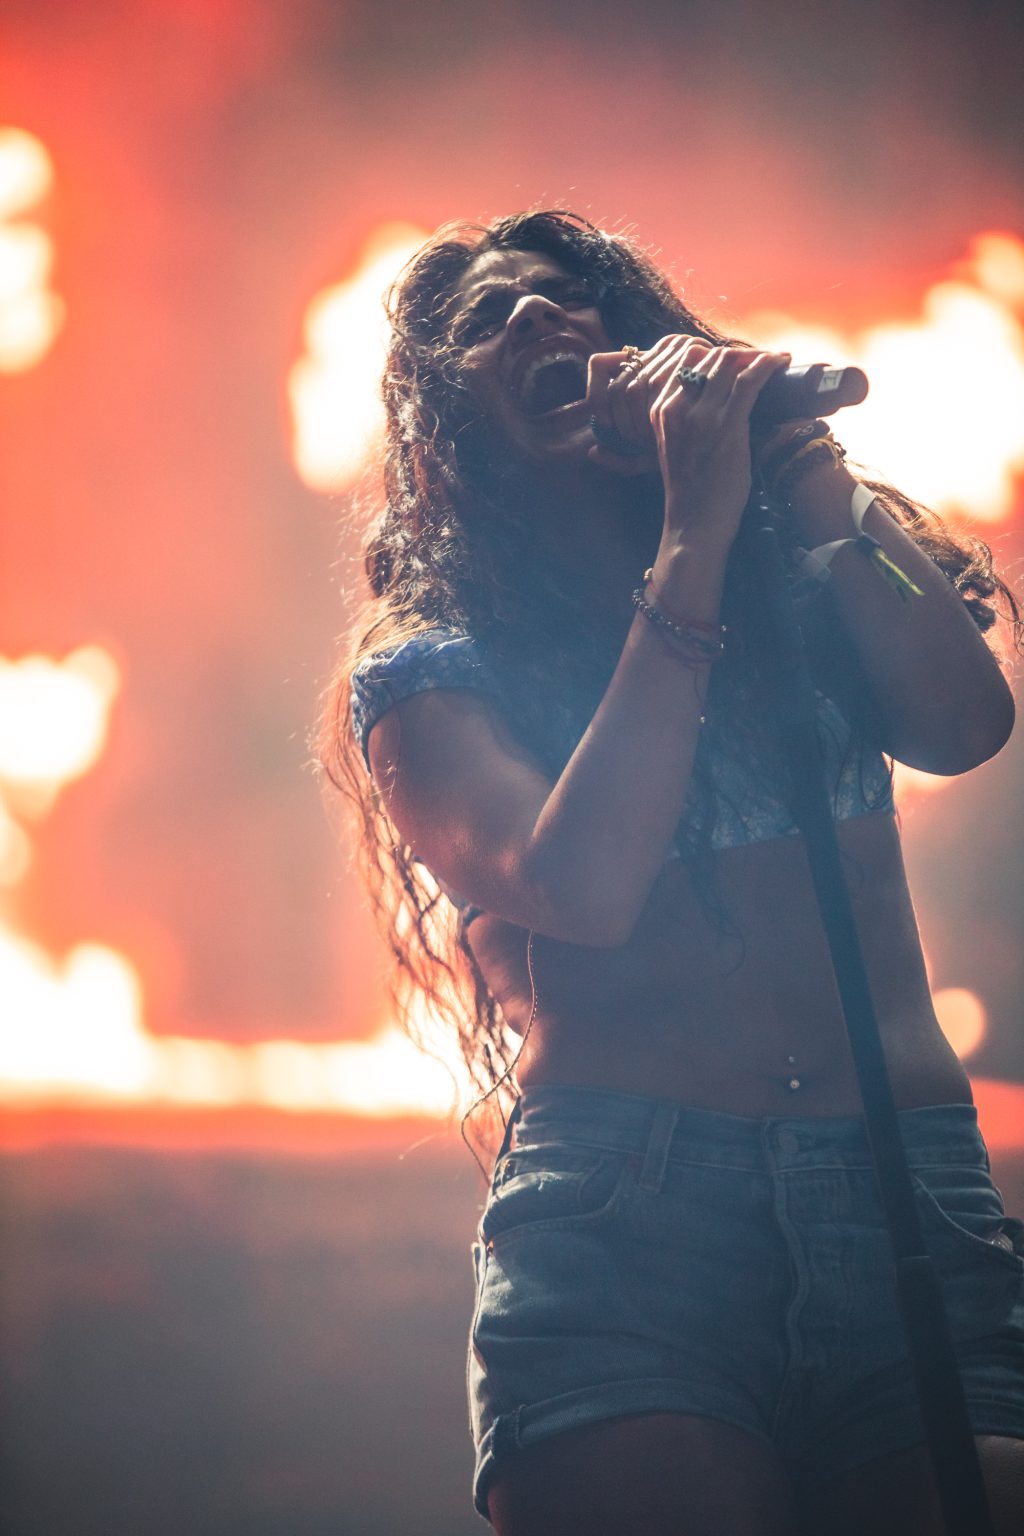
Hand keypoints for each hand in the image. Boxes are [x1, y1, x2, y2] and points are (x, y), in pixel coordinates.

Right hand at [589, 338, 790, 547]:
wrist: (694, 523)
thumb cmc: (691, 490)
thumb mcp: (674, 446)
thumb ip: (683, 418)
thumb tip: (710, 396)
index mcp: (660, 410)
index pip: (684, 360)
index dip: (712, 354)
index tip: (733, 361)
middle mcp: (677, 407)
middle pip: (707, 356)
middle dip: (736, 354)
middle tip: (758, 360)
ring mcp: (702, 416)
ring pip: (728, 363)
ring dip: (755, 356)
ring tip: (772, 361)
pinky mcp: (727, 425)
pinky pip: (749, 380)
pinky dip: (768, 365)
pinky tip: (780, 363)